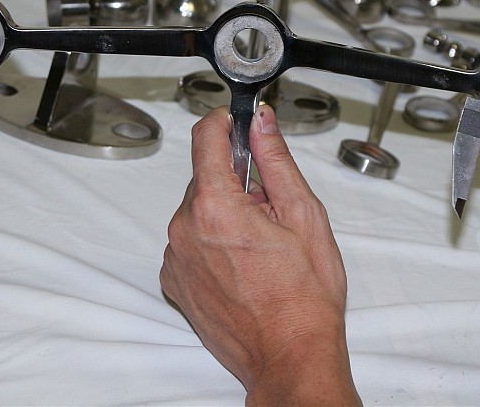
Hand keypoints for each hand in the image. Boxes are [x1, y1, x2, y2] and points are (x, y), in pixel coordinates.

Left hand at [160, 105, 359, 404]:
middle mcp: (185, 230)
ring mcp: (176, 259)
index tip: (238, 123)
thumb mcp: (304, 215)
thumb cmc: (303, 297)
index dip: (225, 123)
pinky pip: (191, 242)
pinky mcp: (175, 282)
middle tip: (272, 211)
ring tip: (261, 247)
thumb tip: (262, 124)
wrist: (290, 356)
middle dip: (237, 182)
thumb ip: (276, 161)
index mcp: (216, 207)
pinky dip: (213, 243)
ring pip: (198, 211)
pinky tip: (244, 266)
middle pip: (205, 178)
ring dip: (225, 215)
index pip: (205, 138)